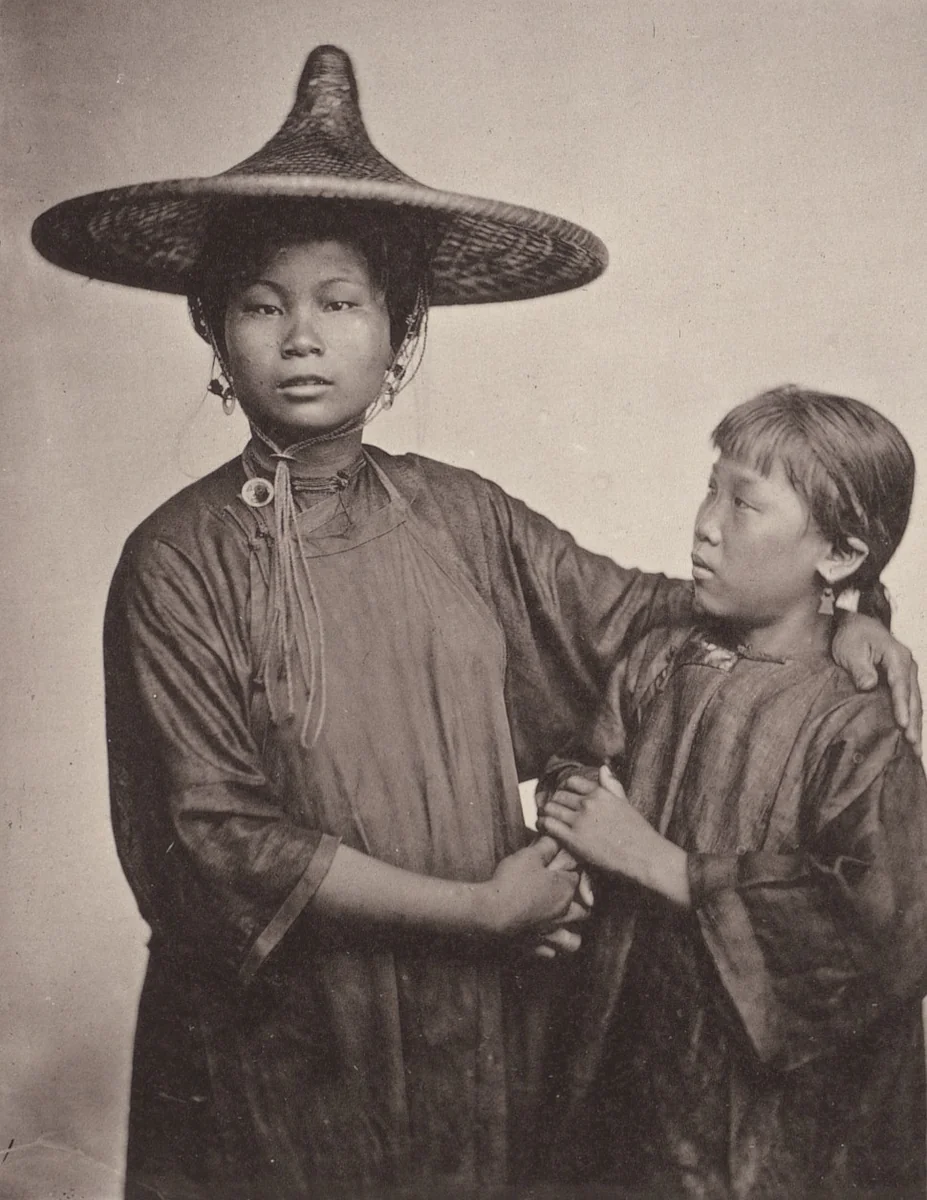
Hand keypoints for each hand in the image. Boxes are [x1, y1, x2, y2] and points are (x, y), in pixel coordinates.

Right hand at [478, 837, 576, 937]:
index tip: (558, 866)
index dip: (570, 870)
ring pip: (573, 941)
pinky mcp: (534, 947)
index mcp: (565, 890)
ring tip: (562, 925)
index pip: (579, 877)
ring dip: (571, 934)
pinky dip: (549, 947)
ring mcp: (549, 933)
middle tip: (566, 895)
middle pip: (584, 911)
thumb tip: (555, 837)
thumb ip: (546, 846)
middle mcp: (563, 914)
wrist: (489, 913)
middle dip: (580, 903)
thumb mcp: (529, 856)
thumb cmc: (511, 881)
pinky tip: (541, 938)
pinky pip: (549, 953)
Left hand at [539, 767, 690, 905]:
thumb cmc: (637, 831)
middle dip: (554, 801)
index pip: (572, 782)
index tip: (562, 796)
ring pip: (551, 808)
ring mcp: (580, 820)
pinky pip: (549, 825)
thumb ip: (611, 785)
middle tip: (550, 808)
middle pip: (559, 795)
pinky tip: (542, 826)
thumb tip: (603, 767)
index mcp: (600, 793)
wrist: (643, 854)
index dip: (564, 789)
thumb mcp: (624, 802)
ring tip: (544, 817)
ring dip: (546, 812)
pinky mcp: (573, 838)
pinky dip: (542, 824)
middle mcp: (588, 803)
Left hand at [833, 613, 921, 755]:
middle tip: (914, 746)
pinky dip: (912, 717)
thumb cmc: (852, 635)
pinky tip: (912, 734)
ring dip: (917, 724)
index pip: (901, 686)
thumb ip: (860, 668)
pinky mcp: (904, 679)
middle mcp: (908, 666)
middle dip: (915, 724)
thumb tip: (869, 686)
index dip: (902, 707)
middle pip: (914, 698)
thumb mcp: (851, 649)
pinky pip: (911, 701)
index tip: (903, 725)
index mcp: (896, 657)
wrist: (857, 622)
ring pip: (916, 702)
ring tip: (916, 749)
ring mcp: (908, 673)